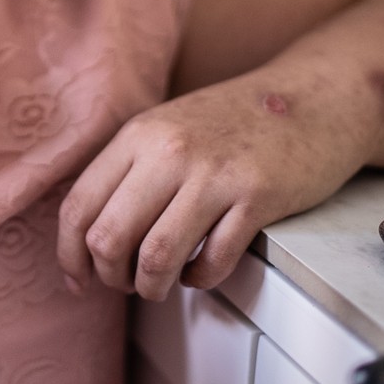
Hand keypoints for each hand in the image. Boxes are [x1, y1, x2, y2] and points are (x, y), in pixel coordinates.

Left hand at [56, 75, 375, 299]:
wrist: (314, 97)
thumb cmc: (239, 120)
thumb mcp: (170, 126)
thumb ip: (131, 168)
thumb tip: (91, 233)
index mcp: (139, 134)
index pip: (79, 206)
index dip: (69, 255)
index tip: (78, 278)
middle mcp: (169, 151)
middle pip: (109, 238)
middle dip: (111, 277)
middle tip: (126, 283)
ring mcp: (213, 174)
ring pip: (156, 257)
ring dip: (153, 286)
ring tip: (161, 285)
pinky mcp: (256, 198)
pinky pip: (213, 261)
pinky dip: (200, 280)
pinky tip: (202, 272)